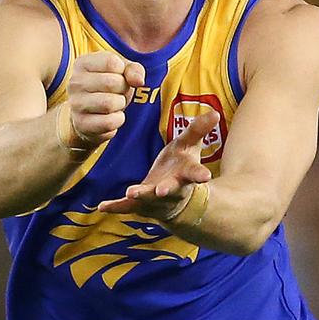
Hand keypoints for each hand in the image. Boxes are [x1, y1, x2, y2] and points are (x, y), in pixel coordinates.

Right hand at [67, 52, 144, 146]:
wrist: (89, 114)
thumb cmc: (108, 87)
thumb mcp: (122, 72)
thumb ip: (134, 70)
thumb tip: (139, 81)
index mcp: (82, 64)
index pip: (111, 62)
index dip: (123, 71)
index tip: (118, 76)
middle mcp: (75, 83)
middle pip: (112, 83)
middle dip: (123, 89)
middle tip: (117, 92)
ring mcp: (76, 104)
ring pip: (109, 103)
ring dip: (120, 104)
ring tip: (114, 104)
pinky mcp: (81, 124)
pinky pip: (109, 122)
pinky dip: (117, 120)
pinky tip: (111, 116)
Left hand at [98, 109, 218, 217]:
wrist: (175, 200)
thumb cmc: (181, 166)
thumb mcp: (188, 146)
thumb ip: (198, 130)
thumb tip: (215, 112)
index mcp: (186, 175)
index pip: (194, 174)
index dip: (200, 175)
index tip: (205, 176)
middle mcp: (172, 190)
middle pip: (170, 190)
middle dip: (166, 190)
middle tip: (162, 190)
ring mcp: (155, 200)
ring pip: (148, 199)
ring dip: (141, 196)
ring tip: (131, 192)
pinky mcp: (139, 205)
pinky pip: (127, 207)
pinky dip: (115, 206)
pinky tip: (102, 206)